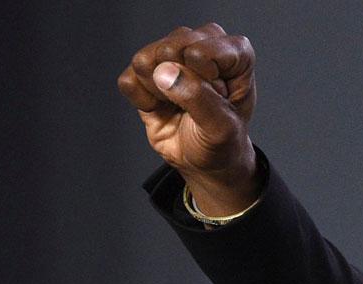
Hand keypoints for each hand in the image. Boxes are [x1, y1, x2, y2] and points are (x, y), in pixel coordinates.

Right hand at [117, 23, 260, 214]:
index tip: (219, 99)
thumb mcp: (222, 128)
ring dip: (160, 93)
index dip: (206, 83)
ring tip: (179, 105)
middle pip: (170, 50)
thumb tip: (164, 72)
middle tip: (198, 105)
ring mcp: (171, 52)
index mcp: (233, 50)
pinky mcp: (146, 70)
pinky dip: (143, 102)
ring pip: (145, 61)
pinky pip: (129, 81)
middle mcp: (201, 42)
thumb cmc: (223, 141)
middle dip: (181, 87)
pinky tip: (162, 107)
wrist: (206, 161)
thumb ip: (199, 98)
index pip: (202, 52)